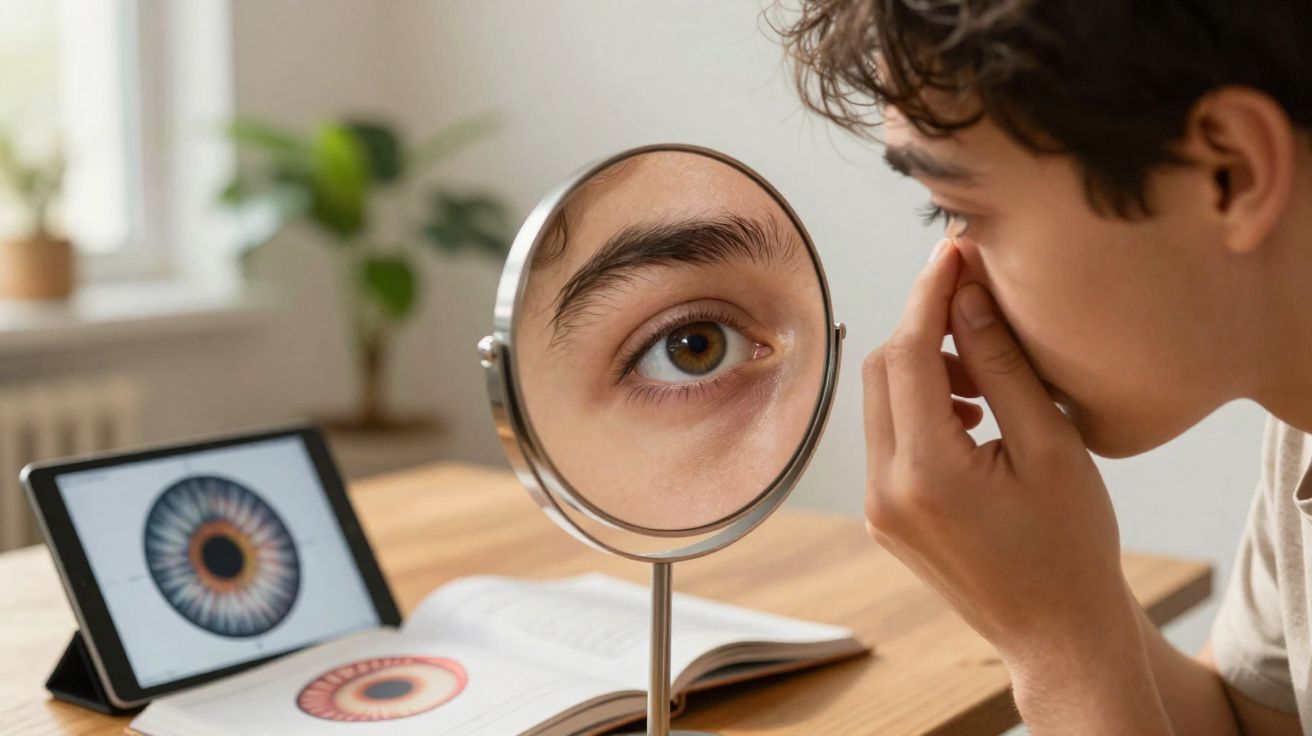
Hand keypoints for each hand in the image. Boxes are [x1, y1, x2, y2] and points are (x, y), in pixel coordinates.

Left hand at [862, 239, 1167, 729]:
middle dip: (925, 326)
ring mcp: (877, 506)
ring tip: (986, 381)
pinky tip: (971, 416)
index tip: (956, 251)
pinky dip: (918, 407)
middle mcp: (884, 489)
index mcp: (924, 472)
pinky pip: (887, 436)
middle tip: (979, 307)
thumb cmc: (1070, 546)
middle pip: (882, 369)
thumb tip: (967, 295)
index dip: (931, 293)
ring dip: (923, 368)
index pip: (908, 351)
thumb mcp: (1051, 447)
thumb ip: (1002, 367)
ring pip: (880, 400)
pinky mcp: (884, 514)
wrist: (1056, 633)